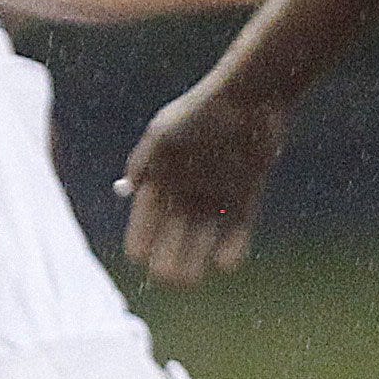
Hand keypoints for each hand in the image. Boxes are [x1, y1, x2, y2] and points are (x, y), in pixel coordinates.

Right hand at [118, 78, 289, 284]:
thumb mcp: (164, 133)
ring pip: (202, 237)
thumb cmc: (200, 112)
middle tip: (165, 277)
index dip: (140, 236)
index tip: (138, 256)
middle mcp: (187, 190)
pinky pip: (238, 228)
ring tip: (187, 281)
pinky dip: (233, 247)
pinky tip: (224, 262)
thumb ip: (146, 159)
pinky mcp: (245, 196)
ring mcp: (216, 195)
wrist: (250, 97)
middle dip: (167, 257)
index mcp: (162, 177)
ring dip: (194, 259)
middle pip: (173, 233)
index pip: (145, 216)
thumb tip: (129, 184)